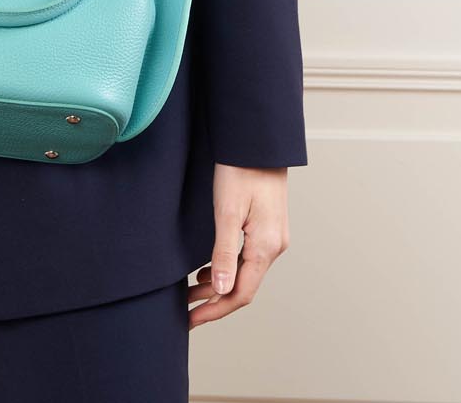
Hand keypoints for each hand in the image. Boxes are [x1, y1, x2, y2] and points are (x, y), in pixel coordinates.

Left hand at [188, 164, 289, 327]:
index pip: (241, 293)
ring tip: (191, 293)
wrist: (257, 141)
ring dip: (219, 285)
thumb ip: (224, 253)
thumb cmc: (240, 170)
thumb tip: (221, 291)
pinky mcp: (267, 227)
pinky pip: (248, 258)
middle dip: (215, 301)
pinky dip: (227, 268)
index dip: (215, 310)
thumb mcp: (227, 212)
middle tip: (185, 310)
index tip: (191, 320)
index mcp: (266, 247)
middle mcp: (275, 246)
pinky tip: (208, 269)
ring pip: (245, 273)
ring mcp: (273, 237)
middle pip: (244, 287)